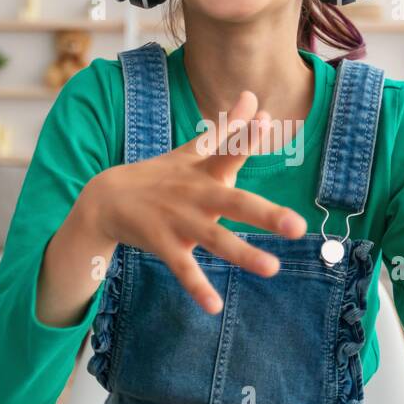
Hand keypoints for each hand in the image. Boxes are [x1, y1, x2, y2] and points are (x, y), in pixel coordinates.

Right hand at [81, 90, 306, 313]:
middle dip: (265, 214)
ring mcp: (178, 221)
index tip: (265, 121)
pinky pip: (183, 268)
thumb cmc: (160, 175)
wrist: (105, 199)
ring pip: (215, 240)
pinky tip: (213, 306)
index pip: (228, 151)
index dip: (246, 137)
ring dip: (242, 254)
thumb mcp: (192, 151)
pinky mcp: (163, 244)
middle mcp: (195, 195)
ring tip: (272, 268)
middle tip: (298, 226)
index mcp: (205, 172)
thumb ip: (229, 130)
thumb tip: (255, 98)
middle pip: (233, 203)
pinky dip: (197, 287)